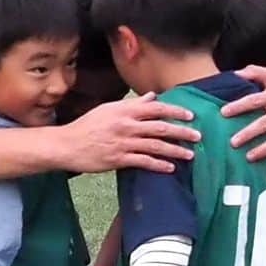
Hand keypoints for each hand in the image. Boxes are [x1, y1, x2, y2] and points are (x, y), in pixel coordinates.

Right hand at [60, 93, 198, 174]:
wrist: (67, 144)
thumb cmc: (88, 126)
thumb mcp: (109, 109)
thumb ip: (132, 104)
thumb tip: (153, 97)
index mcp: (124, 110)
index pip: (156, 108)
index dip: (175, 111)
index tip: (190, 115)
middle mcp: (126, 125)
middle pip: (160, 127)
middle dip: (182, 132)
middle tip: (198, 136)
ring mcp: (123, 143)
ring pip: (155, 146)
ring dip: (175, 150)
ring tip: (190, 155)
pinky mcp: (119, 159)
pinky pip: (144, 162)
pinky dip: (159, 165)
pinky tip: (171, 168)